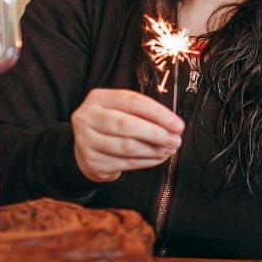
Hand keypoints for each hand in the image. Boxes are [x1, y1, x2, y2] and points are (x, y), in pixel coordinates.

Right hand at [70, 88, 184, 182]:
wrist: (85, 147)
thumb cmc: (110, 125)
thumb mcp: (121, 110)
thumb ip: (144, 114)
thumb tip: (173, 127)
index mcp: (98, 98)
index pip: (132, 101)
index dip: (158, 113)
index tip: (177, 124)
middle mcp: (87, 117)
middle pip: (127, 125)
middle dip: (157, 134)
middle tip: (175, 140)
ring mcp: (86, 141)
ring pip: (127, 147)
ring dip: (153, 150)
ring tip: (169, 150)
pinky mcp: (92, 162)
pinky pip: (125, 163)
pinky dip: (146, 162)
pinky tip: (157, 158)